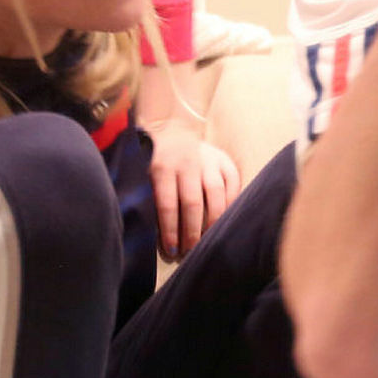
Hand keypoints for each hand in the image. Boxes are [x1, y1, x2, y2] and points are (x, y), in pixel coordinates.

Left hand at [148, 118, 239, 257]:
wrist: (172, 127)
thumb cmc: (155, 159)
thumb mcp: (145, 174)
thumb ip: (151, 197)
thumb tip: (153, 232)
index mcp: (162, 167)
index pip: (167, 204)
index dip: (170, 230)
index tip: (172, 249)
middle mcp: (187, 163)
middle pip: (193, 202)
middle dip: (193, 231)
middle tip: (192, 250)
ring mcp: (208, 159)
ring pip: (216, 194)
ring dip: (214, 220)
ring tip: (211, 238)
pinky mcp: (224, 159)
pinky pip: (233, 184)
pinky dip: (231, 203)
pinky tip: (226, 219)